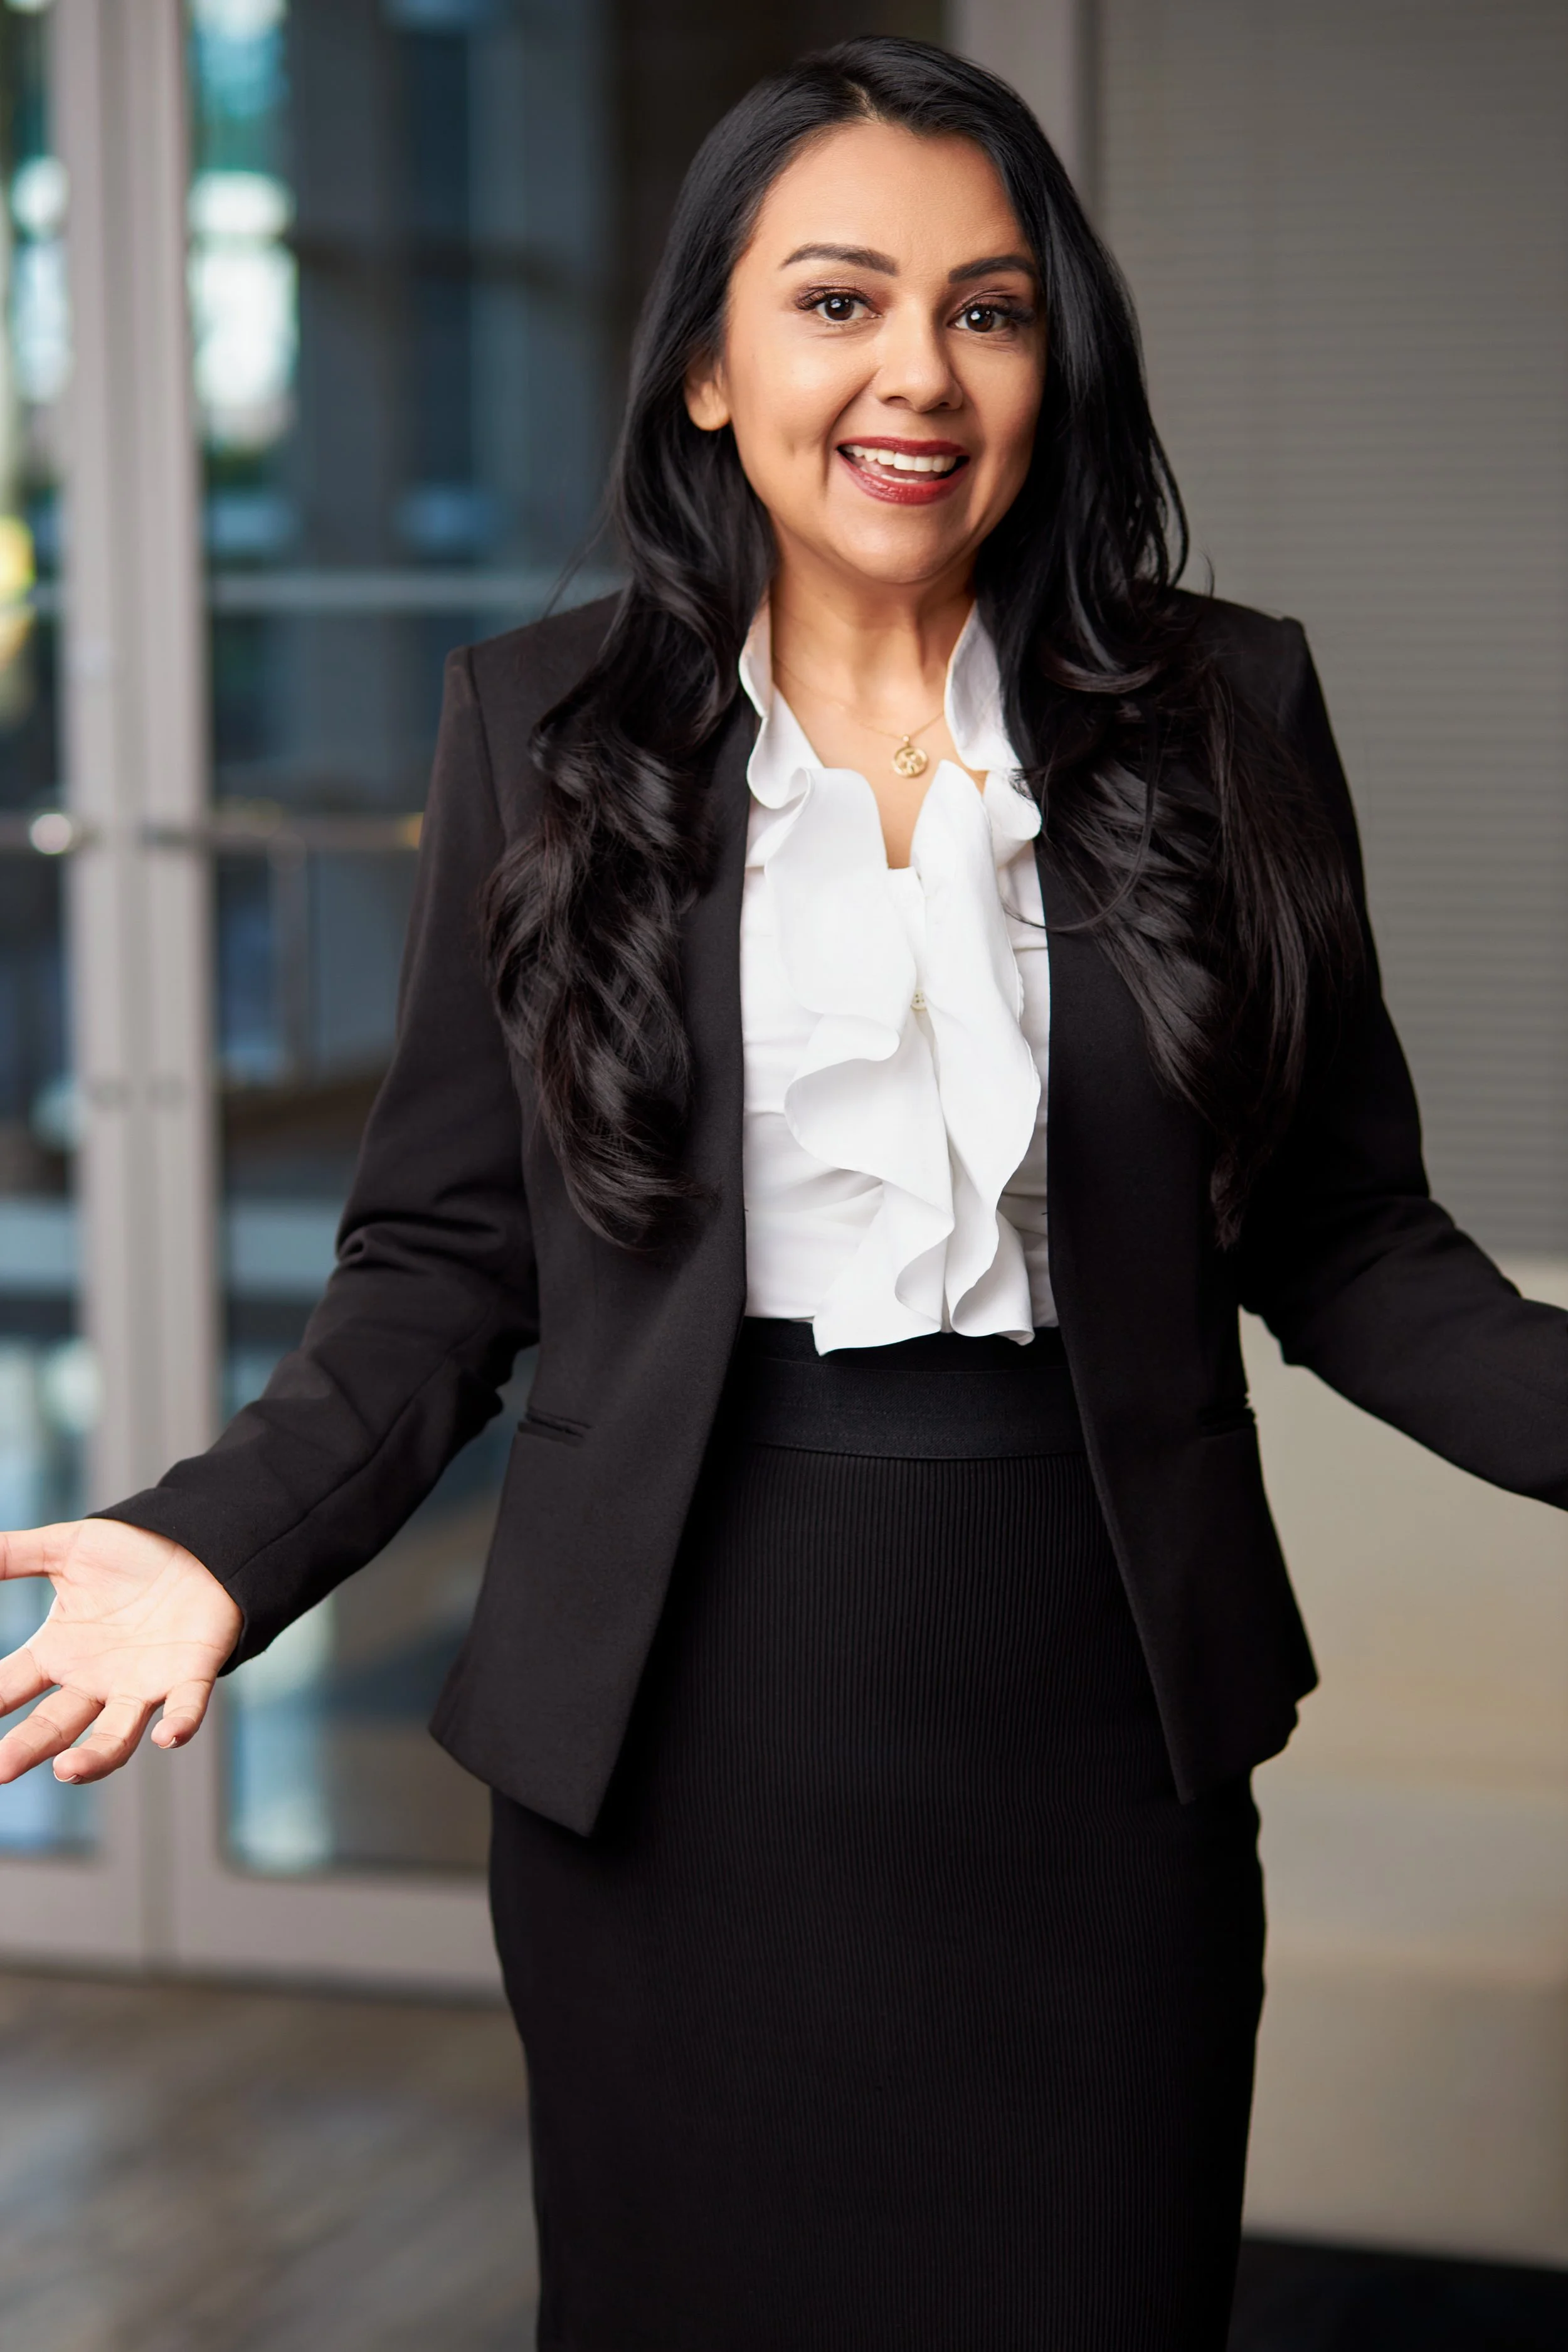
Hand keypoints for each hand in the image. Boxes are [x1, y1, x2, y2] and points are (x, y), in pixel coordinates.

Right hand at [0, 1520, 242, 1784]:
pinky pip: (186, 1708)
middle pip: (54, 1726)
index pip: (7, 1688)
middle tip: (1, 1768)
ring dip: (93, 1758)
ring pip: (114, 1737)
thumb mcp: (66, 1549)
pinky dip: (180, 1725)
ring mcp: (142, 1686)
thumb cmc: (131, 1554)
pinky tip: (167, 1737)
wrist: (200, 1546)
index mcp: (58, 1654)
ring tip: (66, 1769)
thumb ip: (14, 1555)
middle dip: (26, 1747)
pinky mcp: (190, 1675)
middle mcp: (95, 1682)